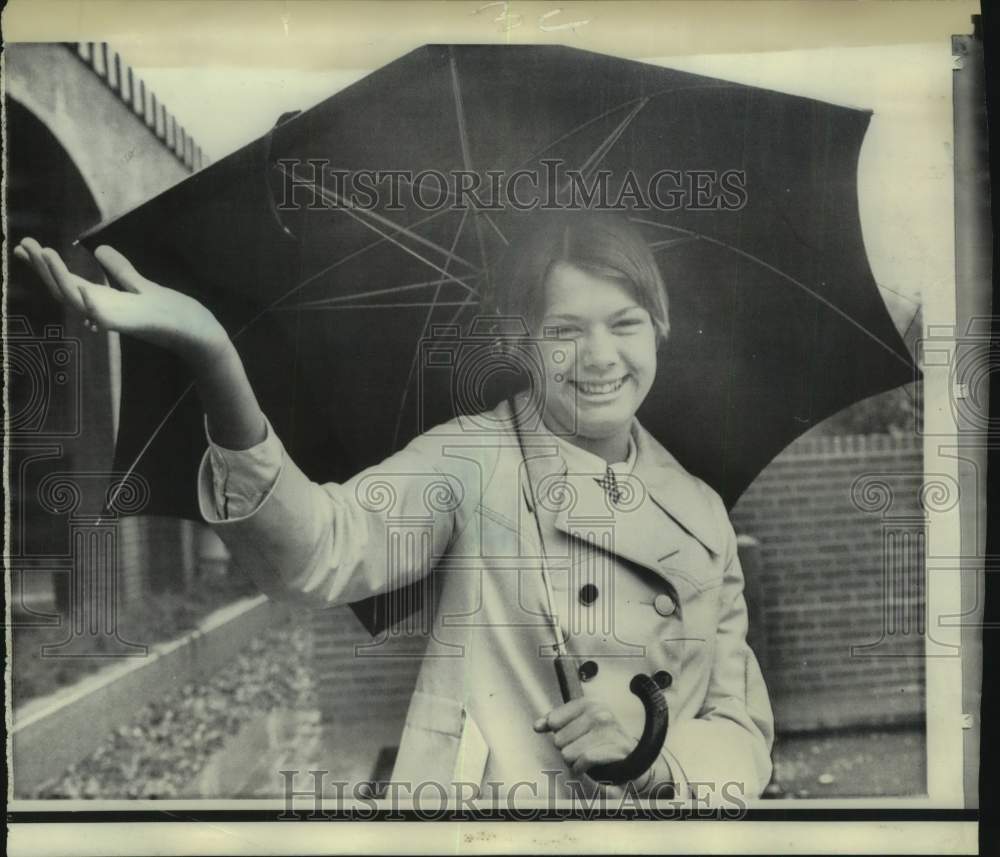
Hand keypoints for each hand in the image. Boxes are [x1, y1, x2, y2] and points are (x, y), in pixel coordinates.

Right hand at [14, 238, 228, 365]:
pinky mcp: (130, 325)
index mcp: (103, 299)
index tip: (25, 245)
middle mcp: (102, 309)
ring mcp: (114, 318)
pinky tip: (81, 291)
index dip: (46, 264)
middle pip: (63, 289)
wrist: (194, 330)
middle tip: (23, 243)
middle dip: (42, 268)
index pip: (67, 280)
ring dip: (59, 278)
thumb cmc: (168, 312)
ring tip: (45, 254)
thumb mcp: (140, 284)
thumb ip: (120, 270)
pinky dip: (92, 308)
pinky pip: (105, 319)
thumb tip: (99, 248)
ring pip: (77, 300)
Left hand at [534, 697, 654, 793]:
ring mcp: (609, 730)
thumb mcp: (580, 724)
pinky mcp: (614, 749)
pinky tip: (586, 767)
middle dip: (566, 749)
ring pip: (568, 752)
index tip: (567, 736)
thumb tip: (537, 726)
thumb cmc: (602, 740)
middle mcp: (600, 713)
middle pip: (559, 739)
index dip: (557, 733)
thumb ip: (557, 722)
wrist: (633, 757)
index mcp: (589, 703)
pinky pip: (583, 761)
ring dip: (573, 761)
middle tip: (581, 749)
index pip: (554, 720)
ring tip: (584, 757)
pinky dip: (581, 768)